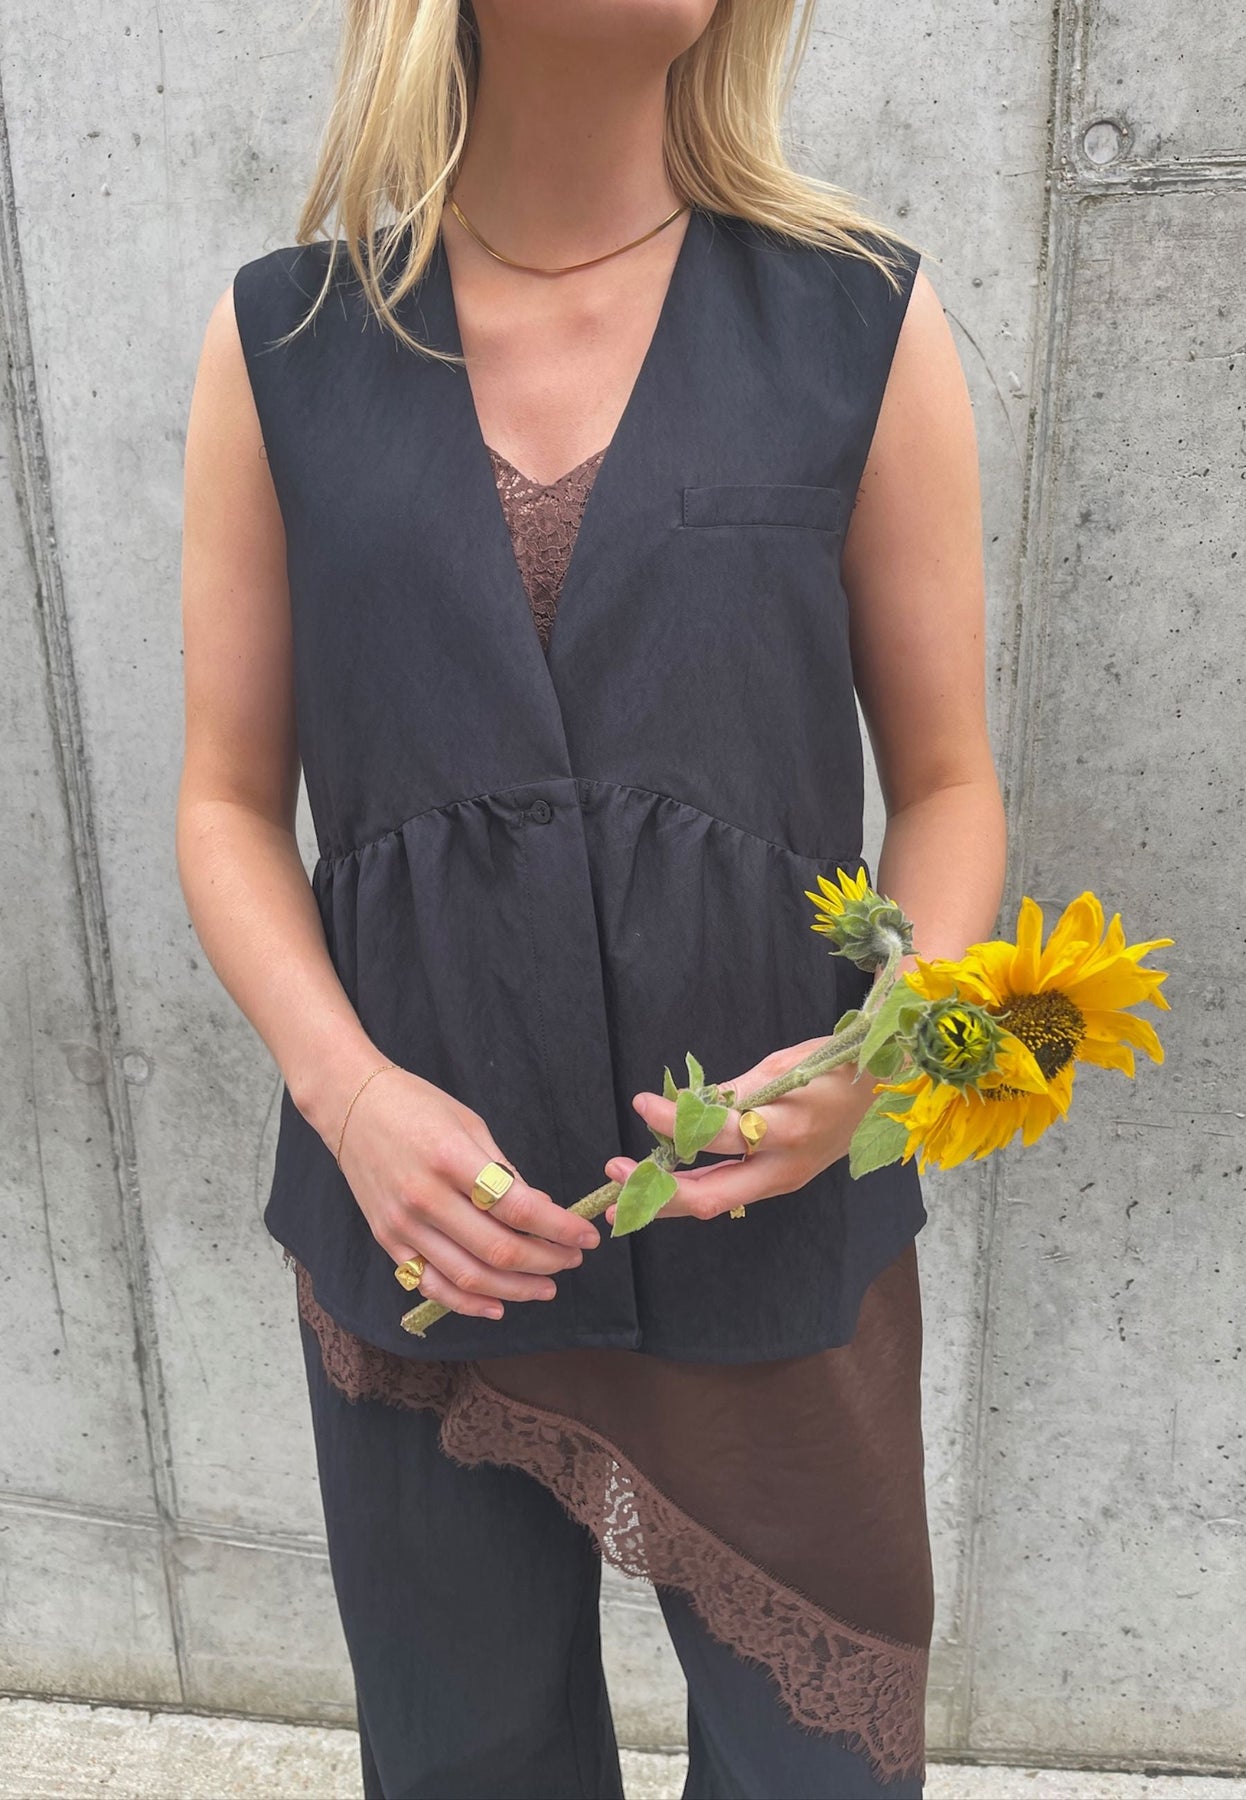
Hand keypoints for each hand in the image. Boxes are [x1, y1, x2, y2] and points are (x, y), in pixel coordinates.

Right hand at [337, 1066, 599, 1320]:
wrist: (350, 1105)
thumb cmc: (415, 1105)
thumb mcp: (470, 1125)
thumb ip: (504, 1172)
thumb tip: (542, 1210)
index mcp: (450, 1159)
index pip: (518, 1208)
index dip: (559, 1228)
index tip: (585, 1235)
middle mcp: (424, 1197)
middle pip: (497, 1250)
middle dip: (546, 1262)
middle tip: (572, 1260)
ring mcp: (402, 1224)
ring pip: (468, 1277)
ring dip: (515, 1289)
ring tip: (546, 1286)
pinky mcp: (387, 1241)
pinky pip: (430, 1285)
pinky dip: (467, 1303)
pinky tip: (498, 1306)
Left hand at [601, 1037, 878, 1223]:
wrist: (883, 1093)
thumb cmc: (835, 1069)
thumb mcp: (783, 1066)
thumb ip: (734, 1092)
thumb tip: (686, 1106)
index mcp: (789, 1128)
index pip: (719, 1133)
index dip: (675, 1122)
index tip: (643, 1103)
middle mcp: (784, 1165)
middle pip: (713, 1195)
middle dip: (658, 1192)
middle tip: (616, 1176)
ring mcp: (782, 1181)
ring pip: (717, 1201)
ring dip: (667, 1198)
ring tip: (624, 1189)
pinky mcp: (780, 1184)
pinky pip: (730, 1192)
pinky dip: (693, 1187)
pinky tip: (663, 1182)